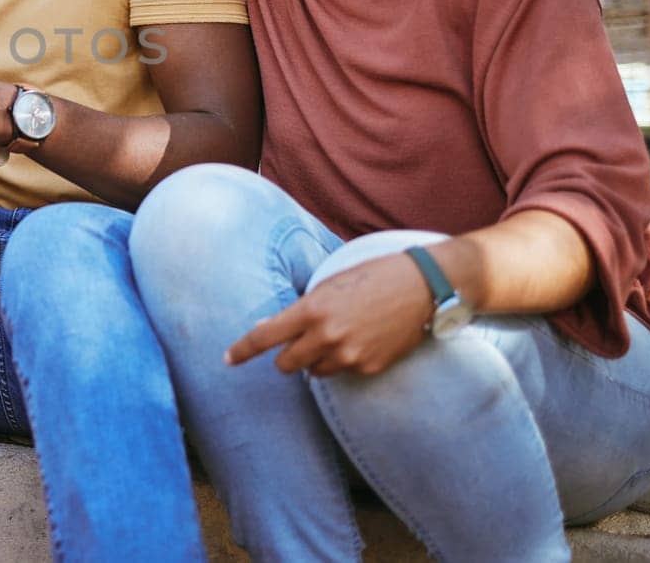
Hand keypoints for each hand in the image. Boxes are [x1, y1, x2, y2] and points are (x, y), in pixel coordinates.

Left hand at [225, 253, 434, 376]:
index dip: (242, 350)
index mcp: (312, 310)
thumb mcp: (328, 285)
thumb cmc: (371, 277)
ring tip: (339, 335)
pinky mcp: (369, 368)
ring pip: (314, 372)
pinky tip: (363, 340)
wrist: (422, 287)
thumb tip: (270, 326)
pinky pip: (344, 372)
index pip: (265, 337)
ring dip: (316, 360)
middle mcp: (327, 336)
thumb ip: (300, 309)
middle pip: (286, 365)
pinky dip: (345, 361)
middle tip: (298, 344)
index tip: (227, 360)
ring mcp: (349, 356)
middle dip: (286, 357)